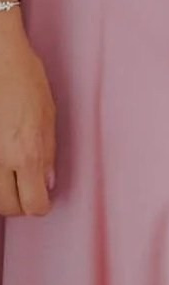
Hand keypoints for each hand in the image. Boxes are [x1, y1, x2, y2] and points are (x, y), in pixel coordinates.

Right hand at [0, 17, 55, 216]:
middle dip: (19, 202)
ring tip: (10, 173)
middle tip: (24, 187)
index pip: (34, 204)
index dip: (40, 204)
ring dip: (1, 191)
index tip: (41, 196)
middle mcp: (0, 160)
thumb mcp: (47, 114)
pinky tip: (1, 160)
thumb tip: (48, 182)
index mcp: (27, 154)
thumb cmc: (24, 77)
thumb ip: (47, 152)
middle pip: (8, 207)